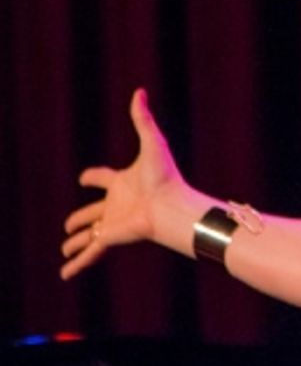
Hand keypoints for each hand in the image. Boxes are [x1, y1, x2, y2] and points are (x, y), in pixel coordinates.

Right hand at [61, 89, 188, 278]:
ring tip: (65, 249)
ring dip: (76, 242)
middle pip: (94, 211)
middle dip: (81, 217)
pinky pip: (90, 253)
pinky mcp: (111, 238)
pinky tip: (65, 275)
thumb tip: (140, 90)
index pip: (105, 178)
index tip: (85, 177)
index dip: (94, 176)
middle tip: (70, 224)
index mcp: (123, 182)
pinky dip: (77, 264)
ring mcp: (113, 223)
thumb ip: (142, 118)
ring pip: (89, 234)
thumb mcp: (151, 142)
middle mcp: (117, 204)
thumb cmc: (165, 176)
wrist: (171, 206)